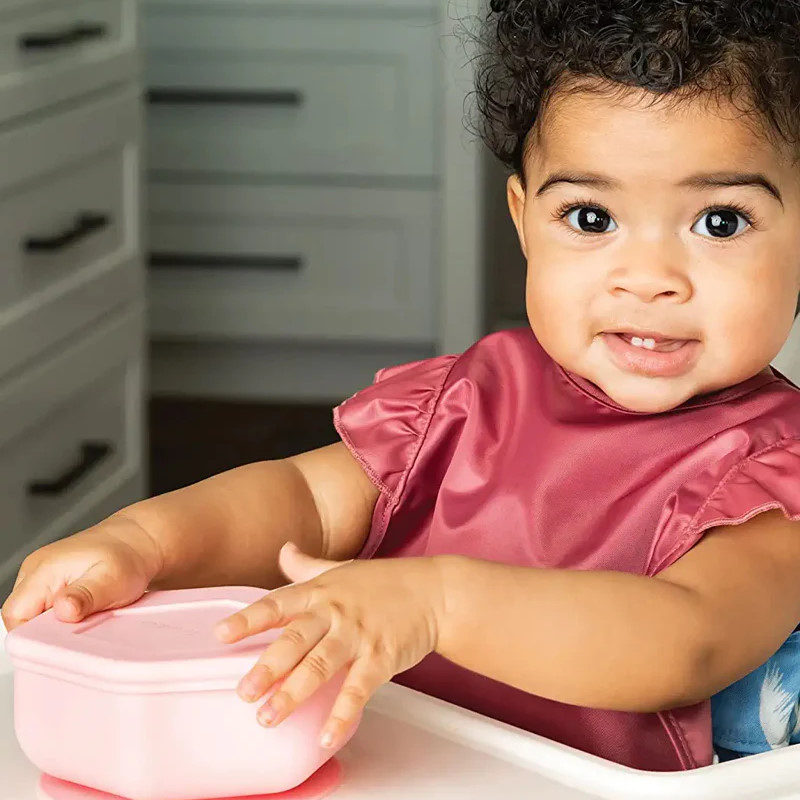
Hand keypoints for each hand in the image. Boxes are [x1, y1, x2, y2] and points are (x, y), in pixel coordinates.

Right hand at [1, 514, 162, 631]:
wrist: (139, 541)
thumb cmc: (127, 556)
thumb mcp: (111, 579)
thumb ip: (85, 596)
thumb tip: (63, 610)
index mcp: (42, 570)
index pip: (14, 616)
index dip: (33, 636)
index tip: (60, 642)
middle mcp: (36, 572)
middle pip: (23, 619)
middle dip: (48, 632)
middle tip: (81, 629)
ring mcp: (43, 578)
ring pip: (36, 617)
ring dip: (58, 625)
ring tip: (88, 616)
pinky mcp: (54, 585)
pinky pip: (49, 611)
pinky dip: (66, 618)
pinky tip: (86, 613)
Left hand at [215, 543, 445, 748]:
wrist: (436, 593)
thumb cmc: (386, 583)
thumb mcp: (341, 569)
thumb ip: (308, 566)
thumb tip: (283, 551)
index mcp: (321, 592)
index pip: (278, 604)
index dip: (248, 619)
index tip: (221, 634)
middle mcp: (336, 612)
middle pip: (296, 639)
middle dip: (267, 666)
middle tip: (244, 691)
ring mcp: (359, 635)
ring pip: (321, 665)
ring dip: (294, 693)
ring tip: (269, 717)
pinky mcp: (382, 657)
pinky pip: (359, 689)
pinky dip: (342, 714)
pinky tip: (325, 738)